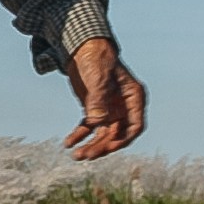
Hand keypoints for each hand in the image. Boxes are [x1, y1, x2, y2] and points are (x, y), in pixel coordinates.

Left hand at [63, 38, 146, 159]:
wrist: (82, 48)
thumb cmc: (96, 59)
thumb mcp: (98, 79)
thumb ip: (98, 101)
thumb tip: (96, 124)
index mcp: (133, 98)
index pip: (135, 126)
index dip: (123, 139)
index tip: (109, 146)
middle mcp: (123, 106)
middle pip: (116, 134)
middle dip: (102, 146)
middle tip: (87, 155)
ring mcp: (110, 109)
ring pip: (103, 134)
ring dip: (91, 145)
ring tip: (76, 155)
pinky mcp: (95, 109)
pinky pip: (89, 127)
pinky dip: (79, 135)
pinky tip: (68, 143)